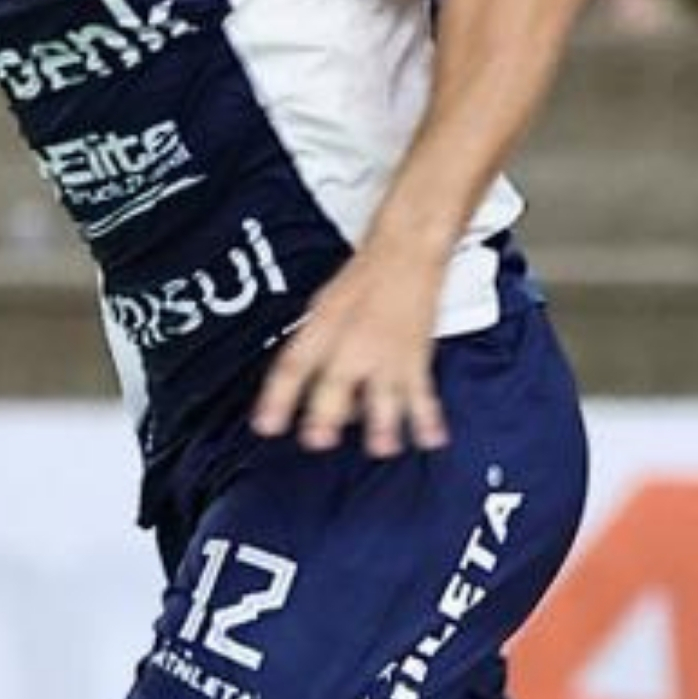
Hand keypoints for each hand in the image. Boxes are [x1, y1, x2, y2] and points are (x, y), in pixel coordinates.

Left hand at [251, 242, 450, 456]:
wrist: (406, 251)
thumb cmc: (364, 278)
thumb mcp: (323, 305)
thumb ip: (311, 345)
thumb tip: (299, 382)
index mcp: (322, 329)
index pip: (292, 366)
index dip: (276, 397)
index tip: (266, 425)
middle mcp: (353, 342)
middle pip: (336, 382)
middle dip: (327, 414)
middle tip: (318, 440)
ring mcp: (386, 352)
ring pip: (383, 393)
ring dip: (383, 423)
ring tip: (381, 447)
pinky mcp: (415, 356)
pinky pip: (422, 391)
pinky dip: (428, 417)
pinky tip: (430, 437)